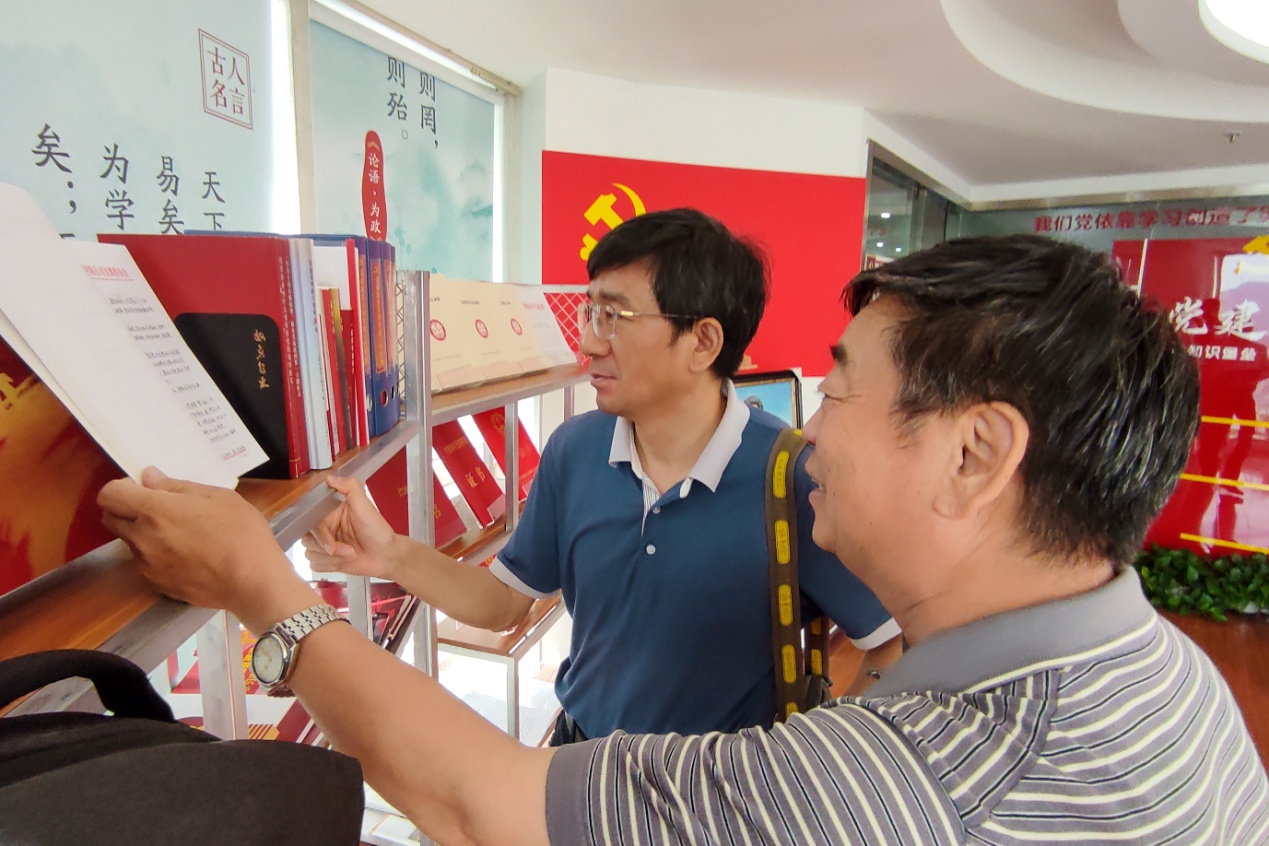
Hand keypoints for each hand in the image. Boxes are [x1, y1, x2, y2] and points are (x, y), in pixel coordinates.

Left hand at [98, 467, 311, 630]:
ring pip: (130, 542)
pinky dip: (158, 556)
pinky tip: (188, 557)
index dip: (121, 487)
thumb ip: (177, 487)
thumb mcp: (217, 497)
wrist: (253, 582)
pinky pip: (147, 564)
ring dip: (144, 534)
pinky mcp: (158, 585)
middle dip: (125, 509)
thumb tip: (149, 478)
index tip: (142, 488)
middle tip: (158, 508)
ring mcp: (147, 566)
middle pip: (110, 519)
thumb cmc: (241, 532)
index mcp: (154, 511)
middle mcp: (142, 539)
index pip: (109, 495)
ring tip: (181, 535)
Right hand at [302, 475, 401, 580]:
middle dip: (328, 550)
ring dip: (332, 559)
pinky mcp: (327, 560)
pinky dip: (330, 566)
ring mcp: (325, 545)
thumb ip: (350, 487)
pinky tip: (345, 562)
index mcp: (330, 513)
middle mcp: (326, 528)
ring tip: (351, 554)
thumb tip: (330, 477)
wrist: (387, 556)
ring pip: (310, 554)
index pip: (311, 522)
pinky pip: (315, 565)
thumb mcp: (365, 505)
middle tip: (349, 551)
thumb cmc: (378, 531)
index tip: (331, 543)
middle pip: (307, 540)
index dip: (320, 535)